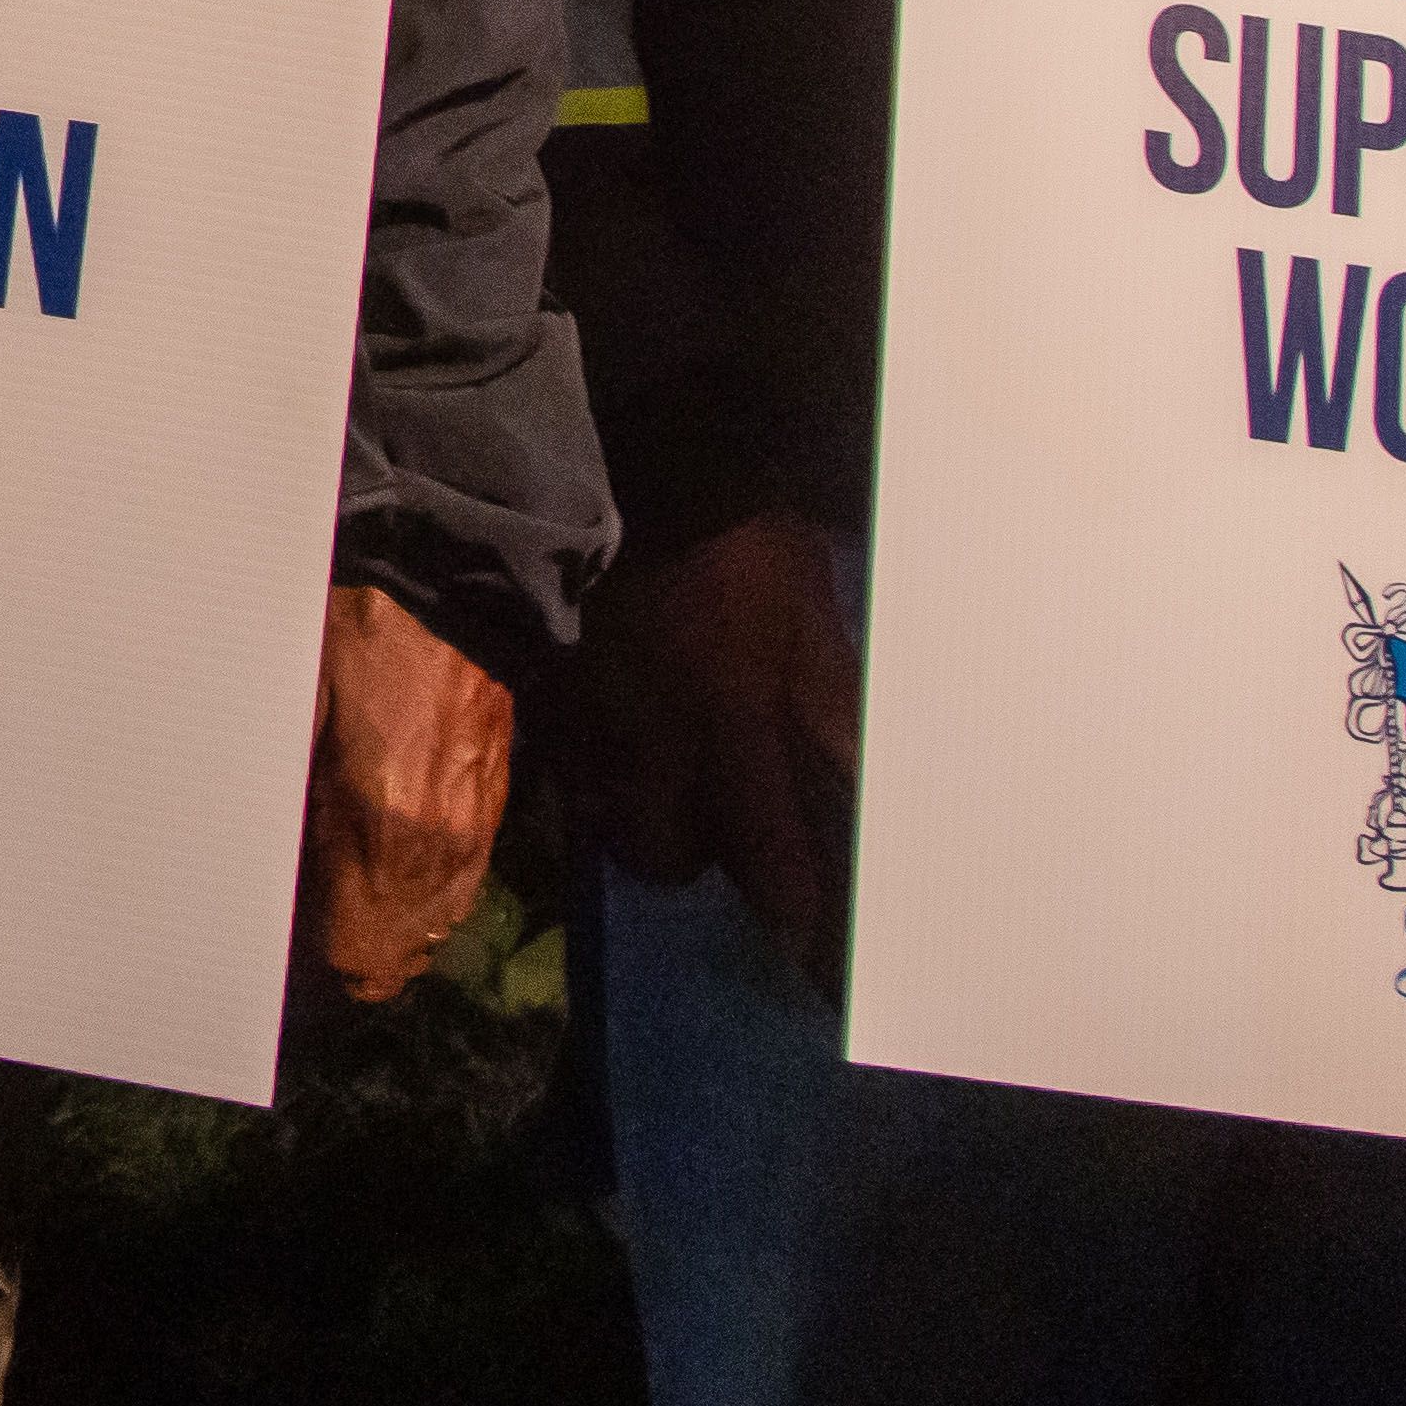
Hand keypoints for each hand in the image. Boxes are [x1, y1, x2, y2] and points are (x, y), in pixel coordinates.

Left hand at [301, 581, 517, 999]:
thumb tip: (264, 872)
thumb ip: (284, 808)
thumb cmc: (351, 637)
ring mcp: (474, 828)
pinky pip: (459, 884)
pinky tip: (387, 865)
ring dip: (390, 924)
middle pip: (399, 954)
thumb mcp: (289, 716)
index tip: (284, 947)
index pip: (358, 955)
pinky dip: (422, 890)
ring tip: (343, 900)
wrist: (446, 581)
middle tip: (305, 923)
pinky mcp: (493, 804)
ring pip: (434, 925)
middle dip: (351, 950)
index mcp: (380, 823)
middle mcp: (437, 844)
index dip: (318, 963)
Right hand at [567, 507, 863, 988]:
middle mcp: (654, 738)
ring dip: (639, 812)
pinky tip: (616, 727)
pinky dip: (595, 763)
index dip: (790, 905)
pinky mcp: (547, 692)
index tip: (805, 942)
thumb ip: (829, 697)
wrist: (640, 463)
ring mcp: (589, 717)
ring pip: (609, 811)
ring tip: (664, 773)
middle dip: (692, 853)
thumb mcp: (809, 610)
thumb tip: (859, 778)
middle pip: (665, 853)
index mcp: (730, 719)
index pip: (766, 845)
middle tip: (718, 815)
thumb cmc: (743, 541)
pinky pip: (569, 759)